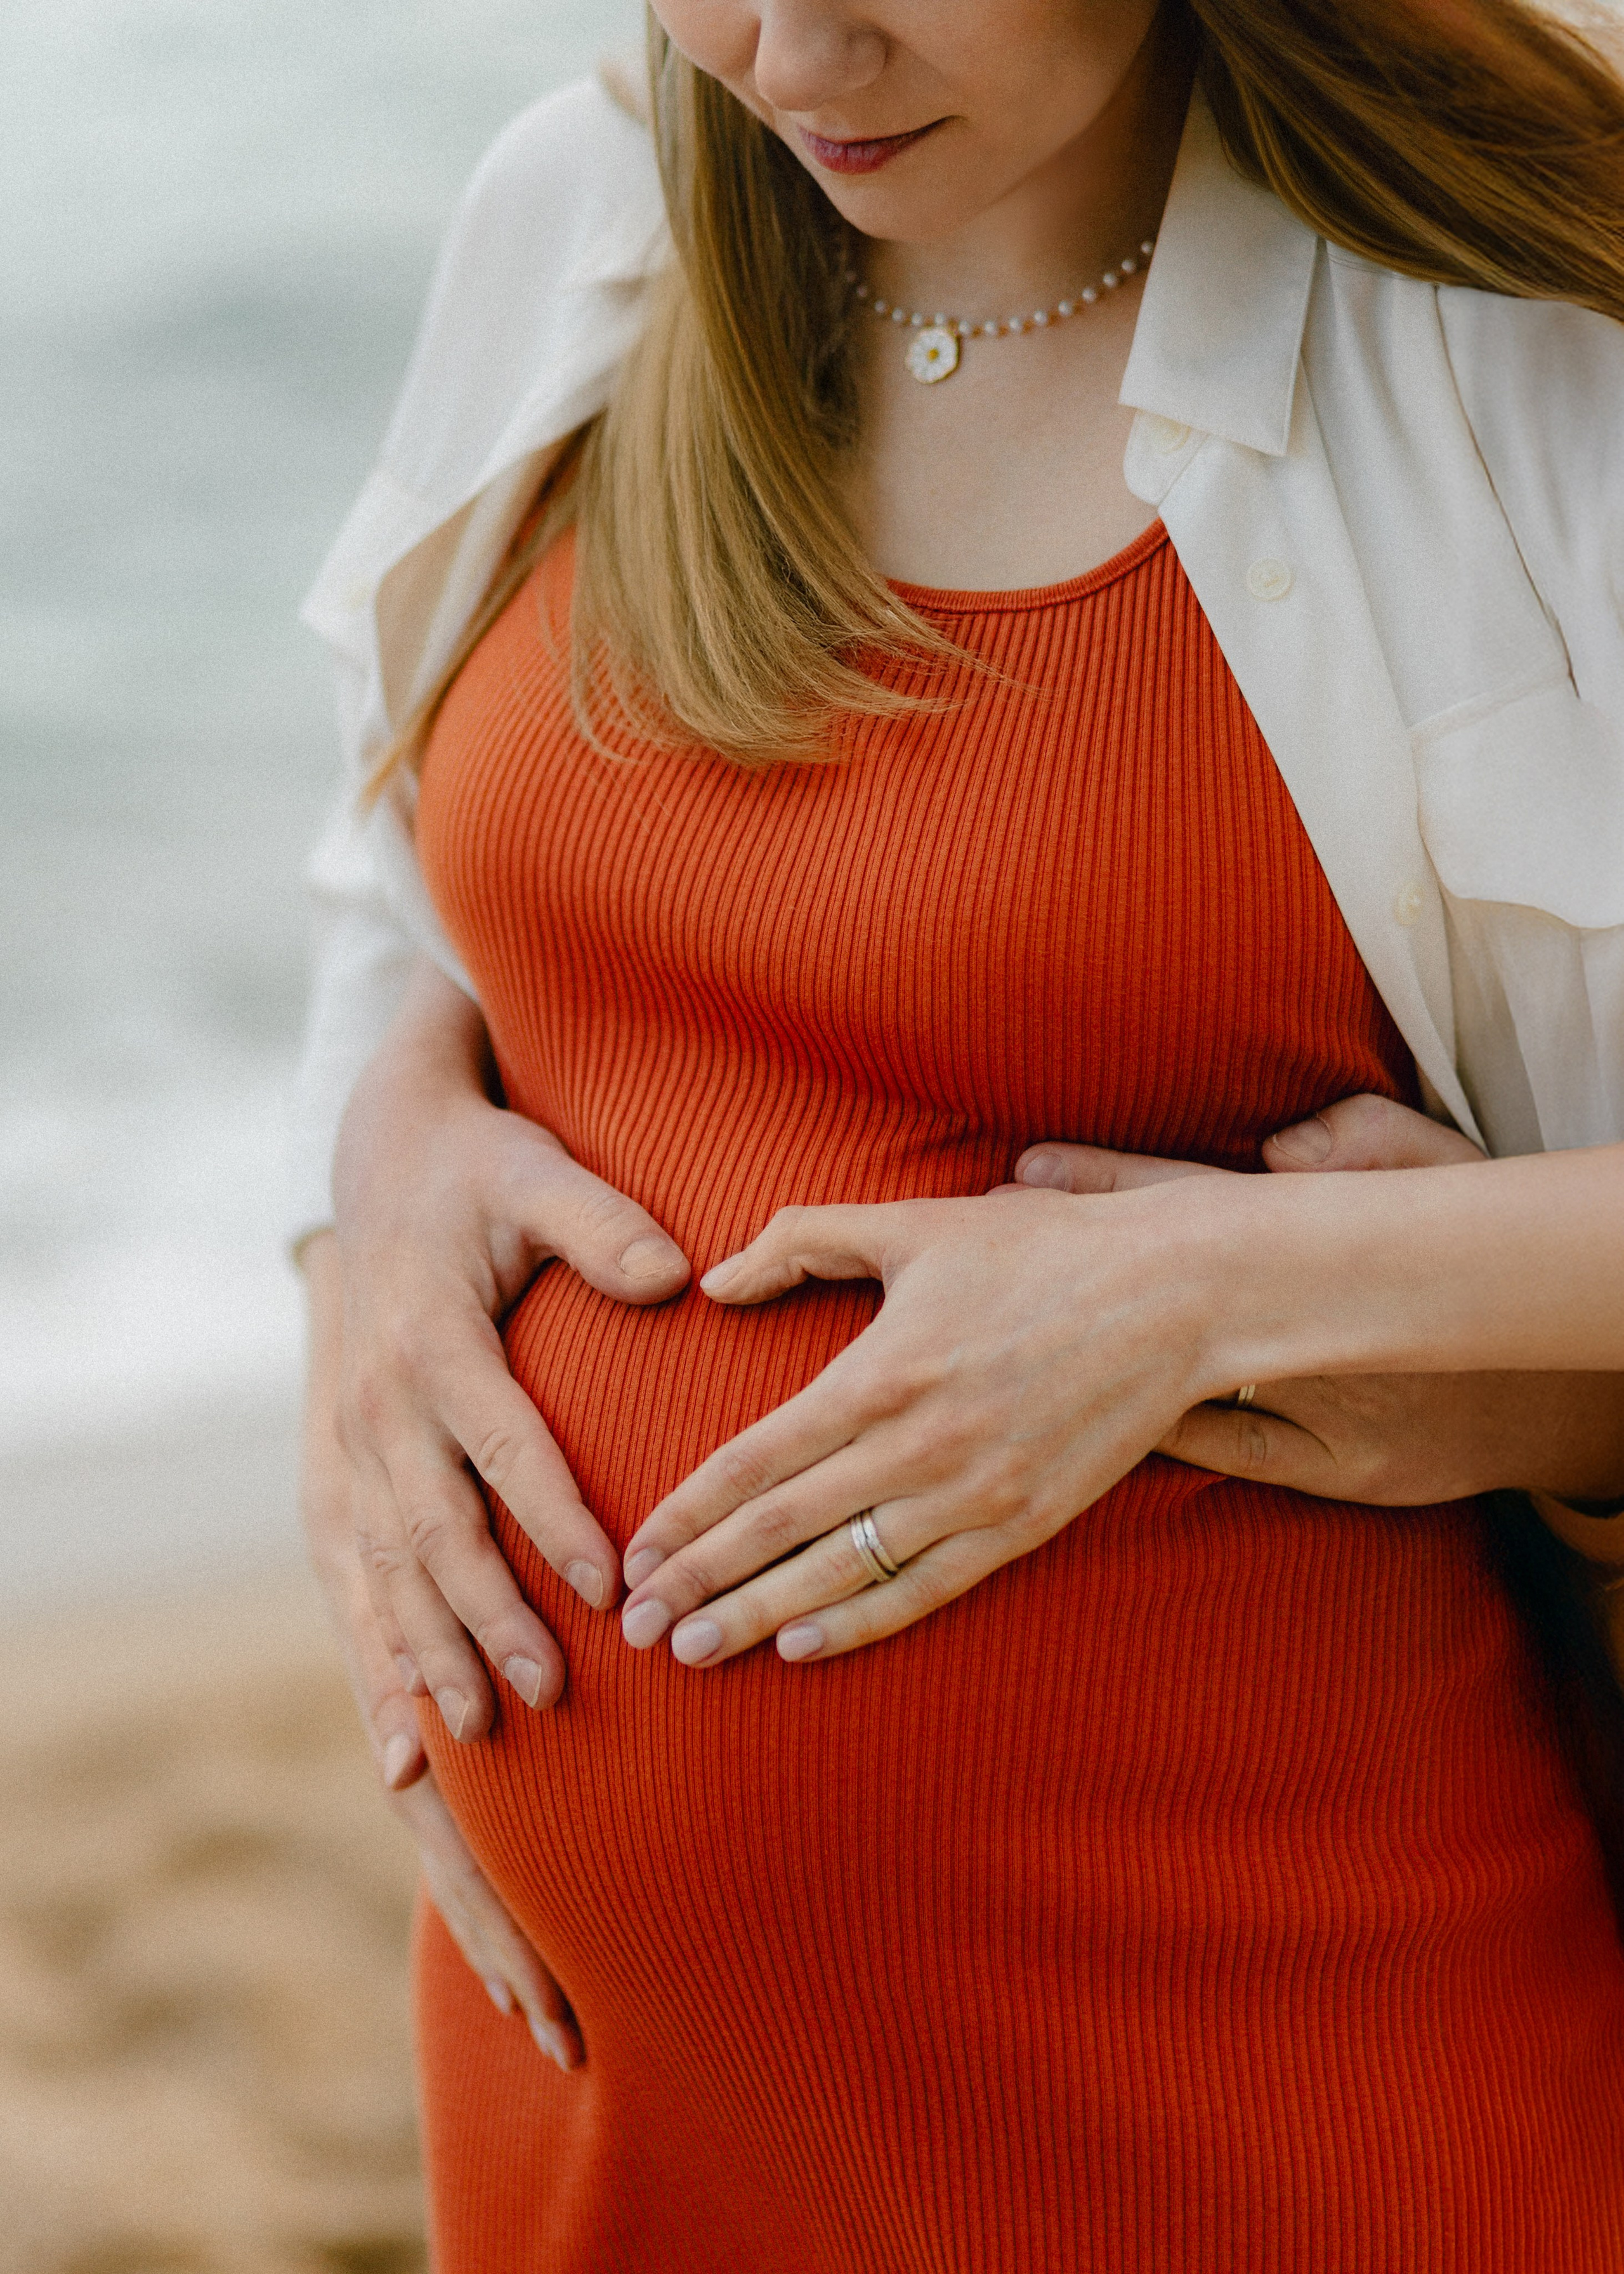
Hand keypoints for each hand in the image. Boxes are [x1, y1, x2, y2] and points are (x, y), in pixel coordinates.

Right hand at [332, 958, 689, 1740]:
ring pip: (386, 1574)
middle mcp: (377, 1407)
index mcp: (430, 1341)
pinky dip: (378, 1660)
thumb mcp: (537, 1173)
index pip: (502, 1446)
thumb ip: (602, 1223)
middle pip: (435, 1532)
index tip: (614, 1586)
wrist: (377, 1160)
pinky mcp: (339, 1474)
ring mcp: (347, 1448)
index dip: (555, 1520)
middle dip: (490, 1619)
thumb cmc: (479, 1171)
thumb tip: (675, 1274)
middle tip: (552, 1691)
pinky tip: (404, 1739)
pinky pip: (355, 1583)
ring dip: (430, 1656)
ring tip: (482, 1731)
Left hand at [616, 1181, 1227, 1666]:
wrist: (1175, 1296)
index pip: (752, 1463)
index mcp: (879, 1373)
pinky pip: (925, 1590)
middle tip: (635, 1628)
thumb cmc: (1039, 1250)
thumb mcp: (912, 1224)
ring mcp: (973, 1494)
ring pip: (842, 1572)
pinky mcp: (1022, 1523)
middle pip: (780, 1530)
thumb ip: (800, 1242)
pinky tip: (802, 1648)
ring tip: (694, 1652)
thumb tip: (714, 1284)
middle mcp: (917, 1445)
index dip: (684, 1516)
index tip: (634, 1555)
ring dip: (760, 1617)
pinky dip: (859, 1623)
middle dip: (700, 1583)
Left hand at [1019, 1095, 1623, 1521]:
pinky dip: (1158, 1435)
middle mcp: (1312, 1327)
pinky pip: (1224, 1450)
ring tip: (1002, 1345)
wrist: (1562, 1383)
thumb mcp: (1445, 1170)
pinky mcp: (1337, 1467)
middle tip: (984, 1246)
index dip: (1104, 1187)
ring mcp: (1322, 1403)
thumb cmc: (1479, 1254)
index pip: (1193, 1205)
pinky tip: (1083, 1429)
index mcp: (1323, 1244)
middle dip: (1068, 1274)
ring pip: (1177, 1386)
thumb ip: (1367, 1138)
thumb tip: (1286, 1142)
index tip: (1023, 1172)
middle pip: (1164, 1296)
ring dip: (1091, 1367)